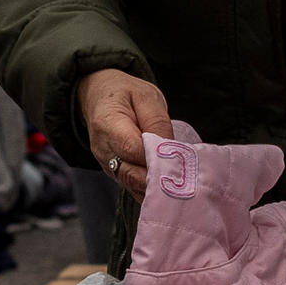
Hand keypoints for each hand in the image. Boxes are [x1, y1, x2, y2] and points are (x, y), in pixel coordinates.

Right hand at [76, 67, 171, 188]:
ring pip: (133, 186)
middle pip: (131, 174)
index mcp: (107, 124)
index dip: (157, 157)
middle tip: (186, 179)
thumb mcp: (146, 96)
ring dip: (157, 187)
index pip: (132, 148)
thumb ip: (157, 122)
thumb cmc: (124, 94)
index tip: (180, 160)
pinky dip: (152, 190)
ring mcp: (107, 165)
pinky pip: (134, 188)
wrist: (99, 98)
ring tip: (181, 184)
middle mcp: (103, 150)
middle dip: (160, 178)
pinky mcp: (115, 174)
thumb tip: (169, 149)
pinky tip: (170, 186)